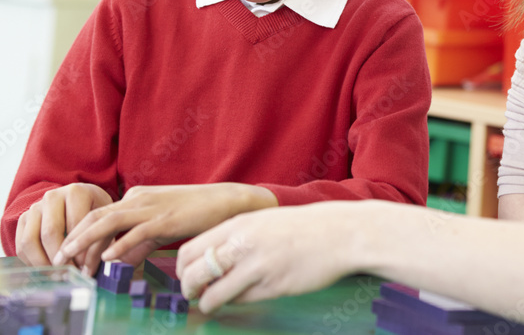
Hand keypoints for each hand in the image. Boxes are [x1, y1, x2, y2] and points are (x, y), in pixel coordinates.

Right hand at [15, 183, 112, 268]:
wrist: (77, 199)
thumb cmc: (94, 210)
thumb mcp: (104, 217)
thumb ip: (103, 235)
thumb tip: (99, 263)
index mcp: (76, 192)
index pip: (75, 224)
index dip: (79, 249)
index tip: (86, 267)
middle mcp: (52, 197)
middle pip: (50, 233)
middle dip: (59, 258)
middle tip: (69, 274)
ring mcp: (34, 207)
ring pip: (30, 241)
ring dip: (42, 263)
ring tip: (56, 275)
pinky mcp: (23, 220)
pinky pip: (21, 246)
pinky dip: (31, 262)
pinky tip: (46, 270)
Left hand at [54, 183, 277, 274]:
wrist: (226, 201)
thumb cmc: (196, 213)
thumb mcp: (162, 227)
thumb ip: (140, 241)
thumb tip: (121, 259)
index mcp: (136, 197)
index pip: (99, 216)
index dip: (79, 236)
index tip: (69, 256)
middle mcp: (138, 198)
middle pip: (96, 216)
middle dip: (73, 237)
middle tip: (57, 258)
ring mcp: (151, 206)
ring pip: (108, 222)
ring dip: (85, 241)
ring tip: (70, 258)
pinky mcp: (165, 218)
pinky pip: (136, 232)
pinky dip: (119, 245)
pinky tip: (107, 259)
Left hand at [177, 200, 366, 312]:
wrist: (340, 233)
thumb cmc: (302, 226)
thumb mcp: (262, 221)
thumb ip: (236, 235)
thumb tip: (209, 257)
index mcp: (238, 225)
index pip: (190, 251)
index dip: (183, 269)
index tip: (188, 275)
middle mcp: (243, 245)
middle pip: (194, 274)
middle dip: (188, 289)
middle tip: (193, 293)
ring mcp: (258, 268)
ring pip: (215, 294)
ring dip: (208, 302)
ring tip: (212, 302)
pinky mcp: (274, 287)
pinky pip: (241, 300)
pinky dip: (235, 302)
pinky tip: (241, 297)